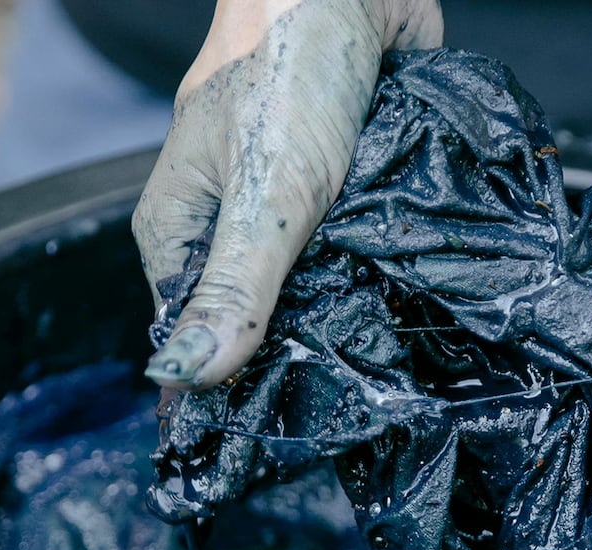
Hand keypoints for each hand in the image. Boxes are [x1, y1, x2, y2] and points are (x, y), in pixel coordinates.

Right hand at [135, 0, 441, 387]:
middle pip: (261, 317)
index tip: (278, 432)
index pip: (197, 335)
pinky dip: (381, 270)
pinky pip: (358, 250)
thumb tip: (188, 379)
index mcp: (180, 231)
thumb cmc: (290, 73)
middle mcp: (230, 224)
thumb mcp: (265, 194)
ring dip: (350, 312)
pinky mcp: (343, 190)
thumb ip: (236, 286)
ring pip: (318, 285)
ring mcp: (289, 208)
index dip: (232, 384)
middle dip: (302, 351)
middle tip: (352, 399)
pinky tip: (411, 302)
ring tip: (390, 359)